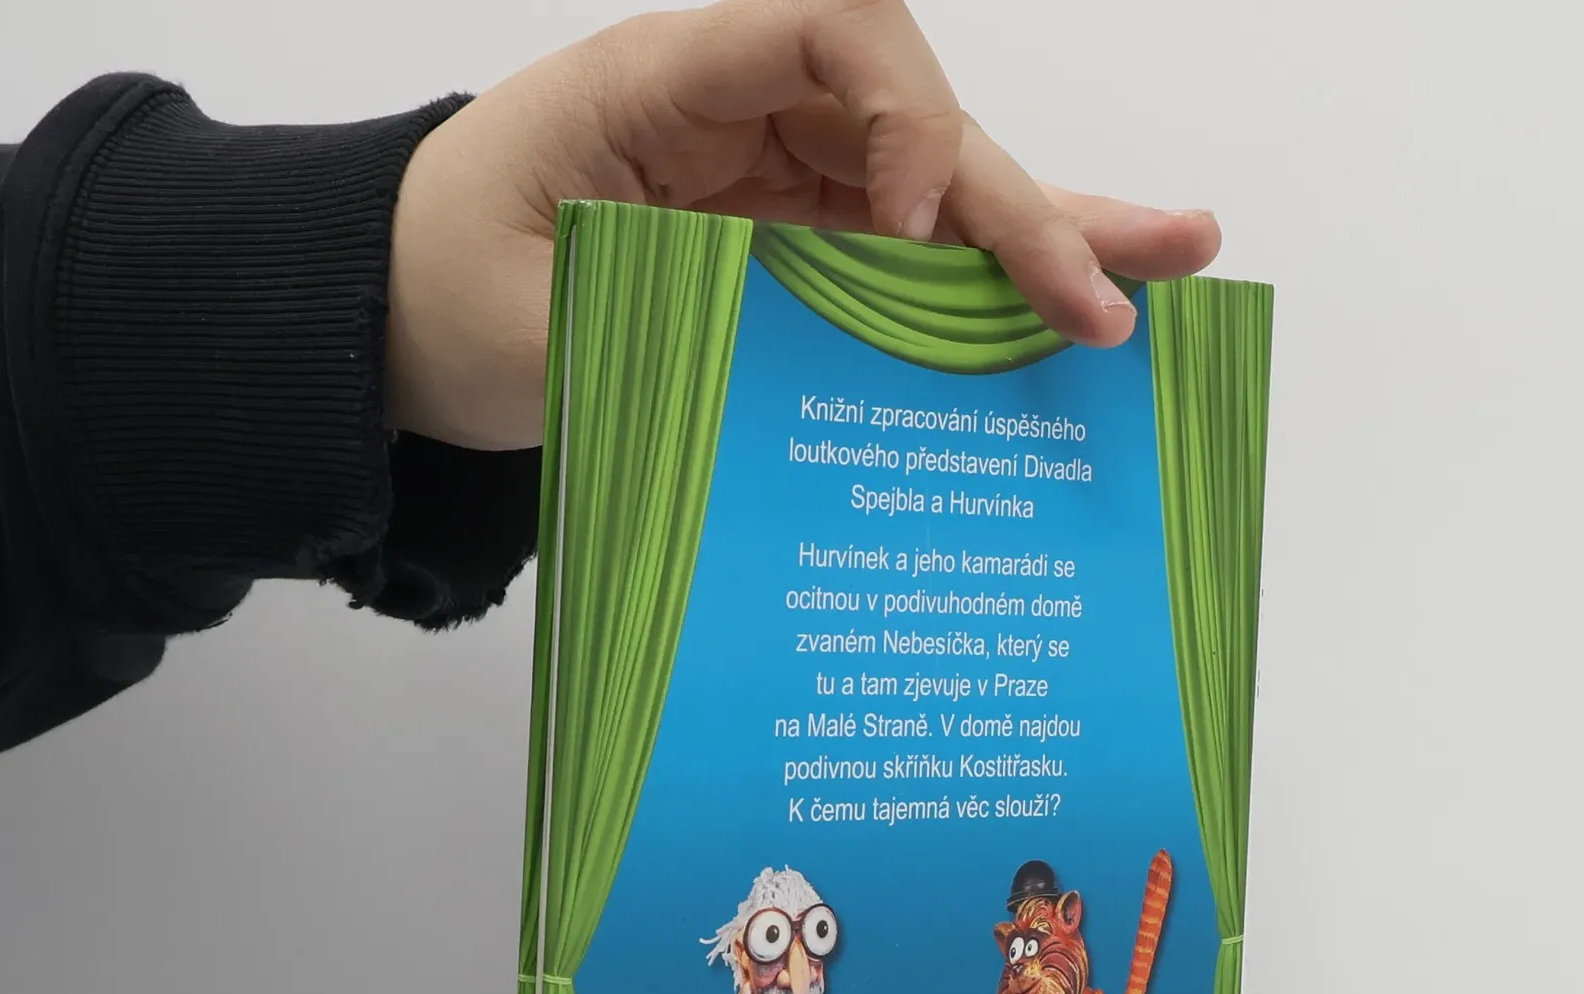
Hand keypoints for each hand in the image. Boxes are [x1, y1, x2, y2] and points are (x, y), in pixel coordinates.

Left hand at [387, 0, 1222, 447]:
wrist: (403, 312)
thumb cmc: (440, 286)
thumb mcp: (523, 318)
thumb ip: (654, 325)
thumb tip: (797, 371)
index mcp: (667, 84)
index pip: (830, 30)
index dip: (900, 116)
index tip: (907, 233)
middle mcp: (748, 115)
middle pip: (918, 123)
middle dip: (1017, 209)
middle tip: (1107, 296)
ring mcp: (781, 184)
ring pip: (940, 190)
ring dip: (1054, 231)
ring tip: (1180, 262)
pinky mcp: (795, 252)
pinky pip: (911, 259)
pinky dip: (993, 286)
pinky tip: (1092, 299)